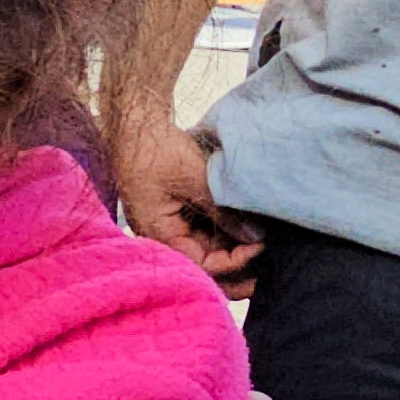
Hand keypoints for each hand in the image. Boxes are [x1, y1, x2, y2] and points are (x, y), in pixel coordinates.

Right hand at [117, 113, 263, 295]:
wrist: (135, 125)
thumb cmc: (155, 151)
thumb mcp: (194, 180)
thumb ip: (224, 212)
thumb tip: (255, 236)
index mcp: (158, 234)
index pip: (201, 264)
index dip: (233, 260)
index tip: (260, 245)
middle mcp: (161, 236)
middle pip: (202, 264)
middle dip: (233, 267)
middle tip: (264, 274)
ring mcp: (168, 224)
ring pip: (205, 247)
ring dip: (231, 246)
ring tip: (262, 243)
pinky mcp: (175, 211)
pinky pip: (201, 230)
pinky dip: (223, 230)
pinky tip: (246, 227)